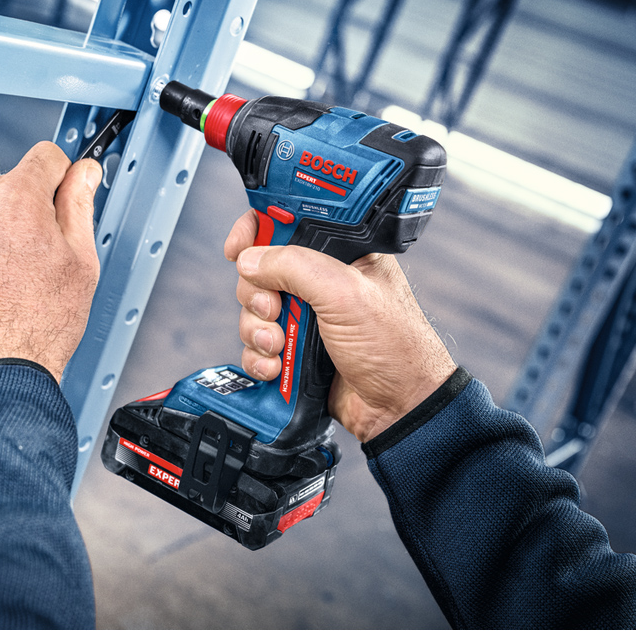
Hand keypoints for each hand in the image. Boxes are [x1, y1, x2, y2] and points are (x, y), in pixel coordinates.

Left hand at [0, 141, 102, 383]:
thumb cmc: (42, 323)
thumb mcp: (81, 260)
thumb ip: (80, 204)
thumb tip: (83, 172)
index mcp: (16, 198)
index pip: (44, 156)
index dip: (61, 177)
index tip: (64, 198)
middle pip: (9, 190)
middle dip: (27, 213)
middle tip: (42, 260)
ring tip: (12, 284)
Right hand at [224, 210, 456, 441]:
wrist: (397, 409)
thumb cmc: (394, 348)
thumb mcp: (345, 293)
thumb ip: (295, 267)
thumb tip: (250, 260)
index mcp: (340, 254)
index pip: (288, 225)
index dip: (257, 230)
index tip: (237, 247)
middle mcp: (320, 282)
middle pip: (260, 272)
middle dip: (258, 295)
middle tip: (276, 311)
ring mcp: (306, 317)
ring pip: (254, 311)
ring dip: (258, 331)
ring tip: (281, 347)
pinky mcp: (295, 349)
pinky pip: (256, 346)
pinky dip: (259, 357)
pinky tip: (278, 368)